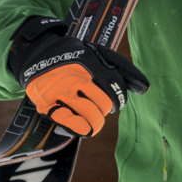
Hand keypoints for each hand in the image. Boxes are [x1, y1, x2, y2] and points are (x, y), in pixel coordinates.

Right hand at [5, 16, 147, 137]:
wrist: (35, 53)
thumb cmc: (72, 56)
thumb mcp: (96, 53)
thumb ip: (122, 68)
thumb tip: (145, 88)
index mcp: (88, 62)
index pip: (114, 86)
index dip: (119, 99)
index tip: (114, 103)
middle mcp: (75, 76)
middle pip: (104, 103)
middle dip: (106, 109)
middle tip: (100, 108)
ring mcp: (60, 90)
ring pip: (89, 114)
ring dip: (96, 122)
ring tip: (93, 120)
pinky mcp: (47, 103)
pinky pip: (68, 122)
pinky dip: (79, 128)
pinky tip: (83, 127)